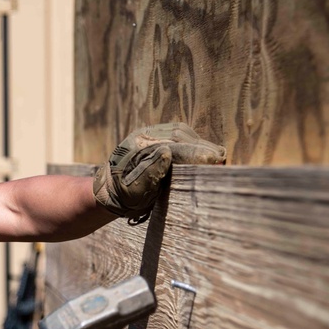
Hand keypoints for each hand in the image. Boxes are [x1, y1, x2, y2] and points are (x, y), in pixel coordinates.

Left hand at [93, 122, 225, 221]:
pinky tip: (201, 150)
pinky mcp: (151, 135)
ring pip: (179, 131)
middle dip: (201, 146)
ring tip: (215, 154)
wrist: (107, 191)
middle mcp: (142, 135)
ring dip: (198, 142)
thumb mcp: (134, 191)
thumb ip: (149, 173)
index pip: (173, 146)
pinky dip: (191, 140)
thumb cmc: (122, 196)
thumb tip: (168, 153)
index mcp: (138, 147)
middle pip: (179, 135)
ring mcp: (146, 133)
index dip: (196, 153)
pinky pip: (175, 132)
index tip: (215, 160)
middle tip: (221, 157)